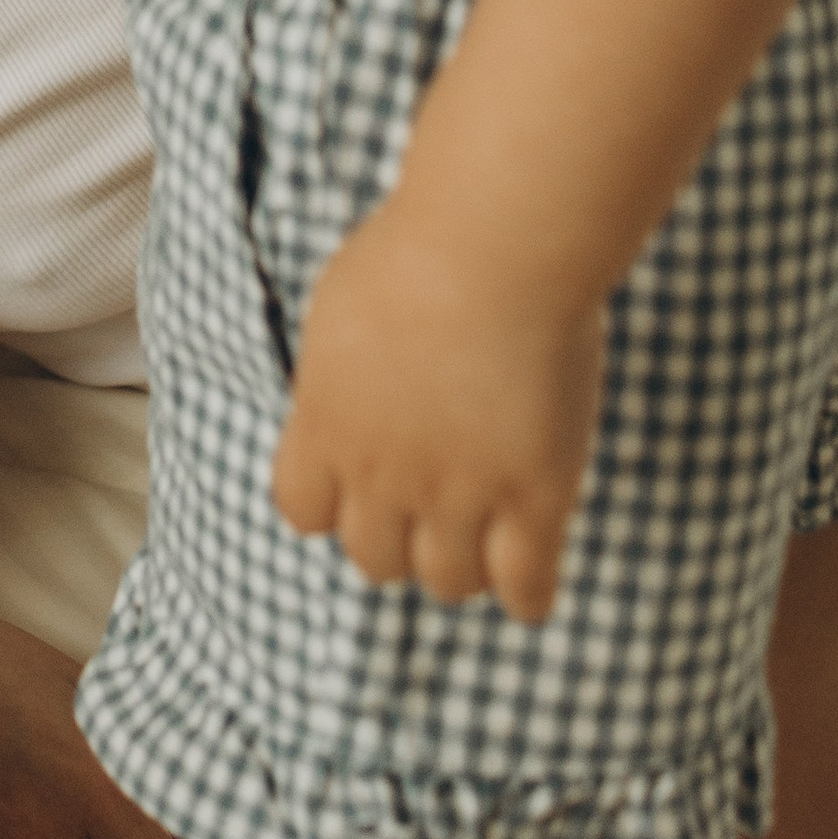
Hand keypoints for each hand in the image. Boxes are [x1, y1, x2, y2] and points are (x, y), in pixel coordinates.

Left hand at [271, 199, 603, 620]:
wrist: (494, 244)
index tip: (358, 480)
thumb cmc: (418, 250)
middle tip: (429, 508)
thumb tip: (343, 400)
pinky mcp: (535, 494)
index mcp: (326, 422)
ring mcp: (460, 490)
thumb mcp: (340, 309)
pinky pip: (526, 586)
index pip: (302, 512)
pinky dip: (525, 595)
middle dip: (398, 540)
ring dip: (461, 567)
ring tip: (482, 538)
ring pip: (450, 582)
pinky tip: (529, 578)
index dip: (331, 503)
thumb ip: (338, 374)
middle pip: (374, 559)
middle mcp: (383, 472)